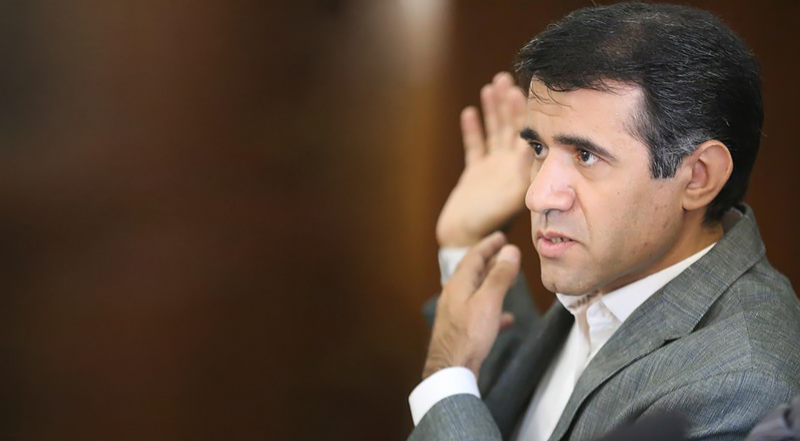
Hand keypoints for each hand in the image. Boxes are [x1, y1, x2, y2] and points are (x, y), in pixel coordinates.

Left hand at [423, 232, 520, 379]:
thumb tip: (510, 250)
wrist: (451, 370)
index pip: (473, 256)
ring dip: (492, 284)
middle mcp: (454, 296)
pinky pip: (479, 314)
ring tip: (509, 280)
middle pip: (473, 272)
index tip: (501, 236)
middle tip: (505, 254)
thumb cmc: (469, 335)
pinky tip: (506, 319)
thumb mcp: (488, 301)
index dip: (488, 245)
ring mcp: (456, 313)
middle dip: (490, 262)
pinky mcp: (461, 330)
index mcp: (458, 284)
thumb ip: (499, 275)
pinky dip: (494, 310)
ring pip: (476, 292)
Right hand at [436, 72, 532, 247]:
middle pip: (512, 128)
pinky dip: (472, 130)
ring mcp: (493, 169)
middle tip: (507, 79)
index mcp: (523, 170)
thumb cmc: (489, 224)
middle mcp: (511, 166)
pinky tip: (470, 112)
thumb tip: (536, 146)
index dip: (526, 113)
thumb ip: (523, 172)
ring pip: (494, 132)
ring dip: (493, 110)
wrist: (466, 242)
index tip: (525, 91)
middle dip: (509, 104)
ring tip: (492, 85)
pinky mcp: (475, 173)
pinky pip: (475, 147)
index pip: (529, 136)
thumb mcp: (513, 196)